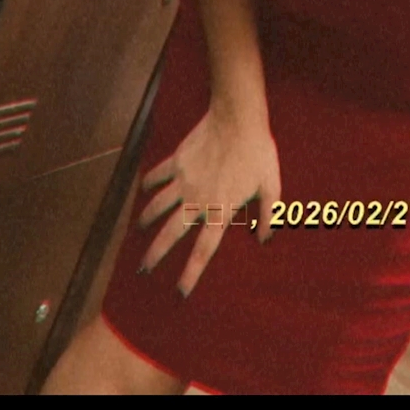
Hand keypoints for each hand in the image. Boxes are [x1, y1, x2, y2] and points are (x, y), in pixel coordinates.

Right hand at [137, 105, 281, 296]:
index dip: (191, 273)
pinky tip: (143, 188)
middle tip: (143, 269)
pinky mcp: (177, 161)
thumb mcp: (271, 185)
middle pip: (171, 233)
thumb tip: (264, 239)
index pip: (203, 250)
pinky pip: (158, 175)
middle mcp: (197, 200)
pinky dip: (149, 182)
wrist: (237, 118)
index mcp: (220, 210)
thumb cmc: (258, 152)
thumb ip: (268, 214)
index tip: (180, 292)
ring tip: (139, 230)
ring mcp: (184, 180)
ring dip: (147, 220)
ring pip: (158, 206)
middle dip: (156, 254)